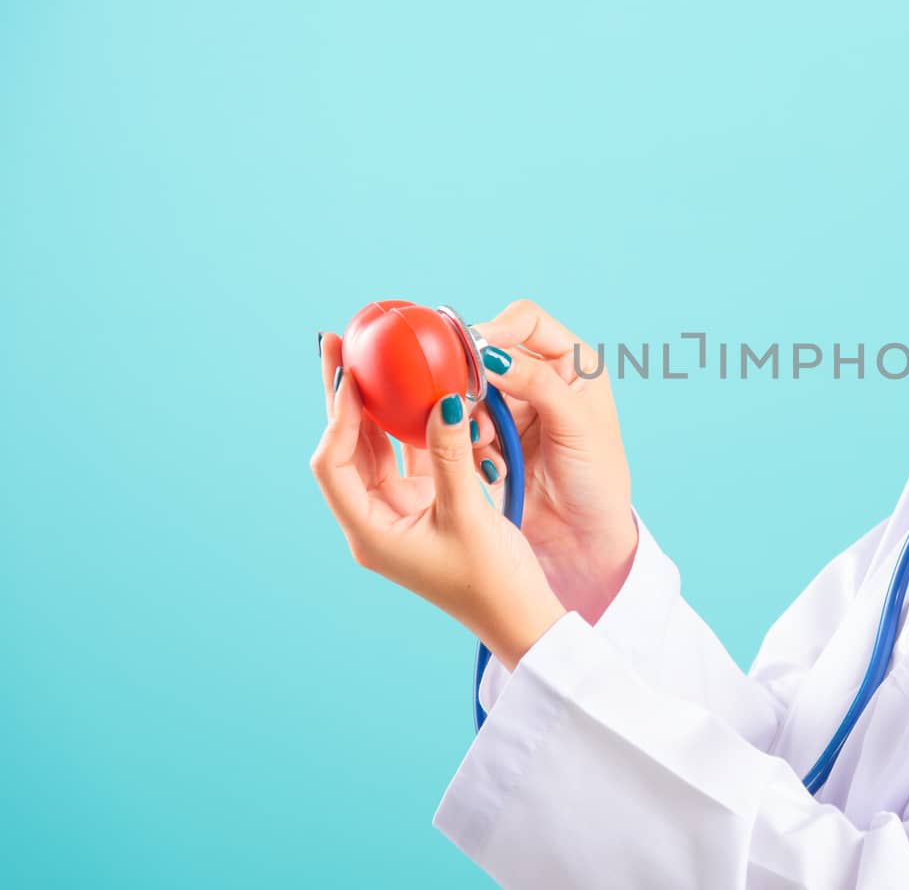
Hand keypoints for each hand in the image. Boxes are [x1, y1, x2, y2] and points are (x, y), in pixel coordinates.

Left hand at [311, 333, 566, 668]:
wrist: (522, 617)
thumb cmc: (492, 579)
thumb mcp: (469, 511)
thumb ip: (449, 451)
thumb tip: (440, 395)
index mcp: (370, 531)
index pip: (334, 464)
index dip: (337, 417)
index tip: (348, 374)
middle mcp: (376, 521)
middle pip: (346, 448)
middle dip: (343, 397)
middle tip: (336, 343)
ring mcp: (400, 514)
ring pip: (375, 449)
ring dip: (375, 406)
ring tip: (368, 356)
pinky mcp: (426, 508)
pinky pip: (408, 457)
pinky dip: (409, 425)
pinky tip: (415, 392)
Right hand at [398, 299, 638, 625]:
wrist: (582, 539)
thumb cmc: (597, 479)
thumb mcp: (575, 425)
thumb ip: (536, 384)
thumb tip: (490, 352)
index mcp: (572, 364)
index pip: (526, 321)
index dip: (498, 328)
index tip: (476, 351)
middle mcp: (541, 379)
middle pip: (489, 354)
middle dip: (476, 379)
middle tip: (465, 403)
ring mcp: (514, 409)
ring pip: (471, 391)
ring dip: (471, 416)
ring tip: (485, 444)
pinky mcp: (492, 439)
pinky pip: (464, 425)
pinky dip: (469, 442)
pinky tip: (490, 466)